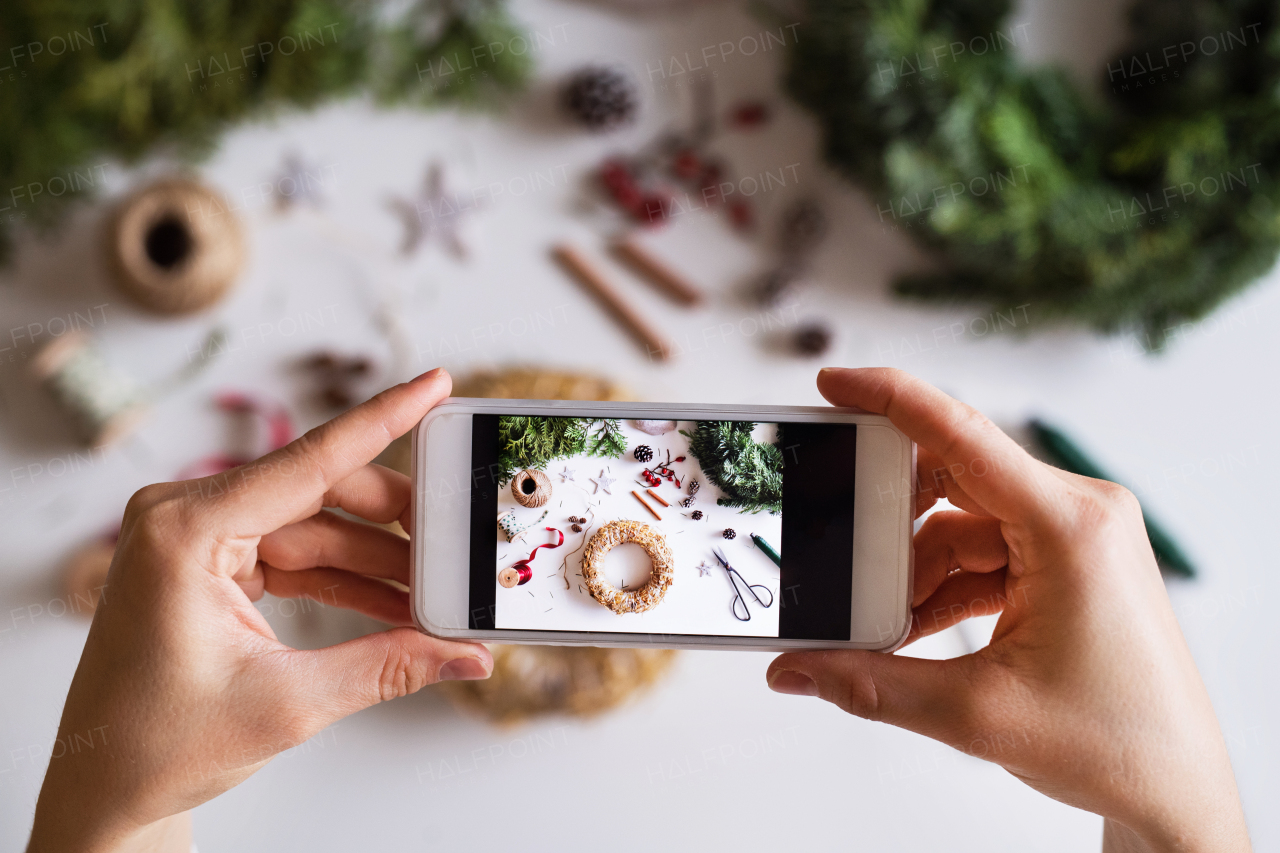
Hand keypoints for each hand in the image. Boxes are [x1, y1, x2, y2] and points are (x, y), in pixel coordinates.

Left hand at [28, 368, 492, 852]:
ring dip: (378, 559)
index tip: (433, 383)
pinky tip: (399, 603)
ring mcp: (199, 539)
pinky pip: (298, 554)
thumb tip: (466, 653)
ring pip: (317, 525)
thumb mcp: (288, 703)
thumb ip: (387, 667)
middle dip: (395, 519)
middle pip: (321, 490)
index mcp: (184, 531)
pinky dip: (347, 578)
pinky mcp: (213, 563)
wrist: (106, 788)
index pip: (309, 461)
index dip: (383, 419)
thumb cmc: (158, 743)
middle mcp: (185, 518)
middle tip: (459, 533)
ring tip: (437, 589)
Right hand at [767, 368, 1249, 852]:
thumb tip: (792, 670)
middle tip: (835, 541)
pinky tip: (911, 628)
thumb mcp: (976, 713)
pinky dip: (942, 585)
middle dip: (889, 517)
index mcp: (1069, 527)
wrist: (1175, 786)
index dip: (890, 398)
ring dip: (913, 566)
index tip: (831, 383)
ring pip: (962, 523)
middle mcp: (1078, 514)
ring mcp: (1075, 537)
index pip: (962, 434)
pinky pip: (984, 552)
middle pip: (954, 477)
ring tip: (879, 619)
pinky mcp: (1067, 564)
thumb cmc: (1114, 742)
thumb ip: (870, 684)